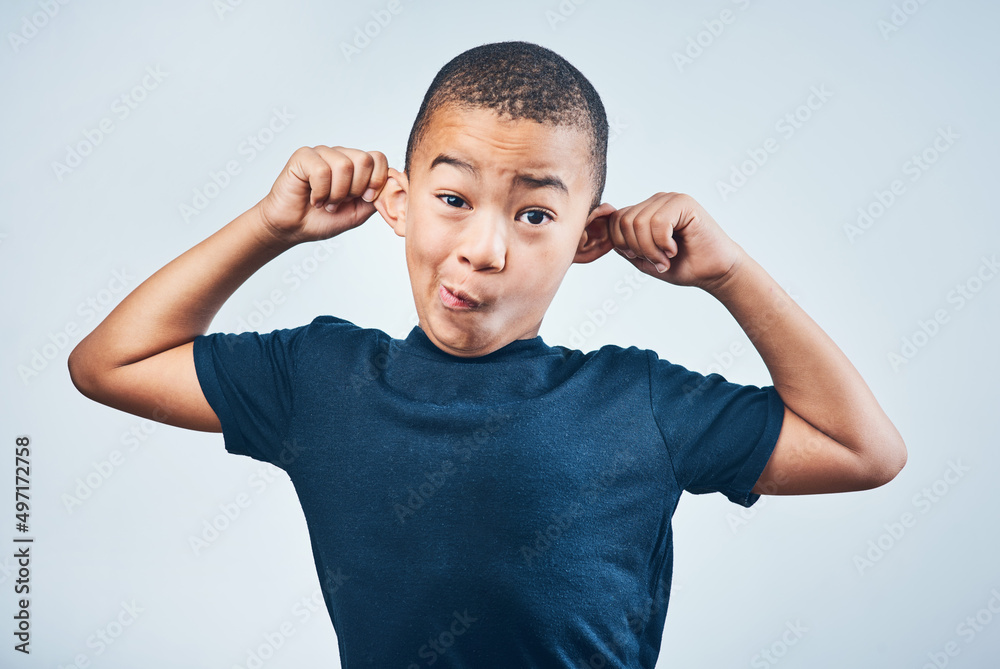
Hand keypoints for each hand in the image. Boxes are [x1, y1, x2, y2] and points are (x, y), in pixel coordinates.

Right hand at [256, 145, 389, 245]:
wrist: (293, 228)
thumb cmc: (323, 219)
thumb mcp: (360, 212)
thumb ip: (379, 197)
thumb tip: (400, 182)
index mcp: (357, 166)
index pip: (379, 158)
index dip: (376, 181)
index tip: (364, 198)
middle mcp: (341, 156)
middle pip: (365, 160)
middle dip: (355, 189)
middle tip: (340, 201)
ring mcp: (322, 153)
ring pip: (344, 166)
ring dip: (336, 194)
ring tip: (326, 202)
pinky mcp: (303, 156)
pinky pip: (322, 170)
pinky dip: (320, 192)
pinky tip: (313, 198)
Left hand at [606, 192, 744, 290]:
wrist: (714, 272)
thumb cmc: (682, 266)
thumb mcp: (643, 258)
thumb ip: (623, 244)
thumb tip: (601, 226)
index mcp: (644, 211)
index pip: (614, 220)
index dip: (622, 245)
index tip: (641, 259)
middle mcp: (655, 202)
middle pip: (623, 221)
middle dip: (637, 248)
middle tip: (657, 261)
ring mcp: (669, 199)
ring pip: (639, 222)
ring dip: (651, 249)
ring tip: (667, 257)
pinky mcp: (683, 202)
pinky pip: (658, 222)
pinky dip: (663, 243)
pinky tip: (675, 249)